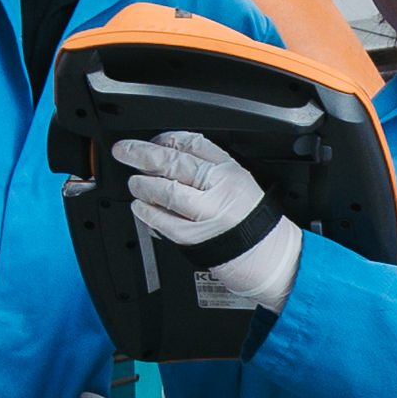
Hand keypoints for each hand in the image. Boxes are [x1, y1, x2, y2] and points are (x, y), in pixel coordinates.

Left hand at [114, 132, 302, 314]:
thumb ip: (211, 168)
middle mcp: (220, 188)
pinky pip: (163, 221)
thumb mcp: (241, 183)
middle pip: (175, 163)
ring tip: (135, 183)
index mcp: (231, 171)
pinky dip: (147, 212)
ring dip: (143, 184)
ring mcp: (208, 213)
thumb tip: (170, 156)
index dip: (165, 139)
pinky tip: (141, 206)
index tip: (152, 140)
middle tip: (124, 151)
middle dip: (142, 154)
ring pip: (167, 190)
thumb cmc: (255, 225)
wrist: (272, 259)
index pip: (193, 144)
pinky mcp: (197, 237)